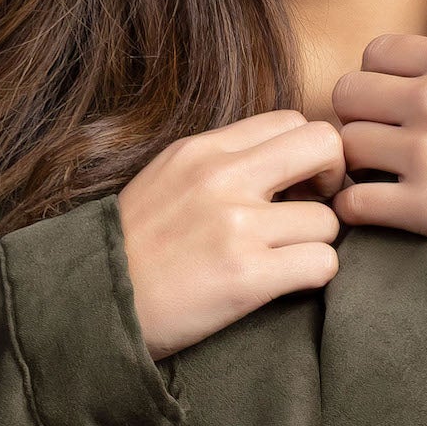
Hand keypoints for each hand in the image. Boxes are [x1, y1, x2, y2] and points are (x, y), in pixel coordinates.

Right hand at [115, 111, 347, 357]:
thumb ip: (218, 163)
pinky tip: (285, 284)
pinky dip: (314, 277)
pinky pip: (322, 264)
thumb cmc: (132, 250)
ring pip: (328, 220)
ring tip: (286, 260)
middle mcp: (222, 178)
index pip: (290, 120)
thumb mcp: (166, 180)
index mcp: (202, 150)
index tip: (299, 184)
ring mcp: (236, 226)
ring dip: (317, 243)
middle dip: (334, 178)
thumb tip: (278, 162)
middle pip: (323, 145)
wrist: (92, 305)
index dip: (308, 153)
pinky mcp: (246, 276)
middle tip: (315, 210)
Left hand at [330, 35, 426, 250]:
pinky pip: (355, 202)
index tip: (392, 101)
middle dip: (360, 117)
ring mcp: (426, 154)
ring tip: (383, 173)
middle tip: (381, 138)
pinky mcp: (424, 207)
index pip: (374, 53)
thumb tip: (393, 73)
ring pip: (347, 147)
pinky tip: (373, 207)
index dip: (377, 79)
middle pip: (348, 95)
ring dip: (359, 164)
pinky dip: (354, 209)